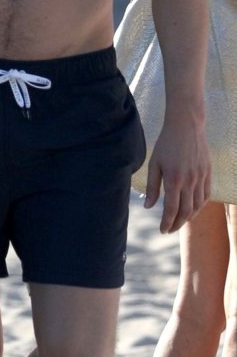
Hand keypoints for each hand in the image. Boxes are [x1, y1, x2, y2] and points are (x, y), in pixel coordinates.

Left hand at [144, 116, 210, 232]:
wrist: (186, 126)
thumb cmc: (166, 144)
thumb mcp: (154, 164)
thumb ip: (152, 186)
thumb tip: (149, 206)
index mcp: (174, 179)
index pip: (172, 209)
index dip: (167, 222)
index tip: (162, 230)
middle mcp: (189, 181)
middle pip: (186, 211)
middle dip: (177, 224)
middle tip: (169, 229)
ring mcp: (201, 177)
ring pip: (198, 205)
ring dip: (189, 217)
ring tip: (179, 222)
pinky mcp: (208, 173)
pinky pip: (206, 195)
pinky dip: (200, 206)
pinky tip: (193, 209)